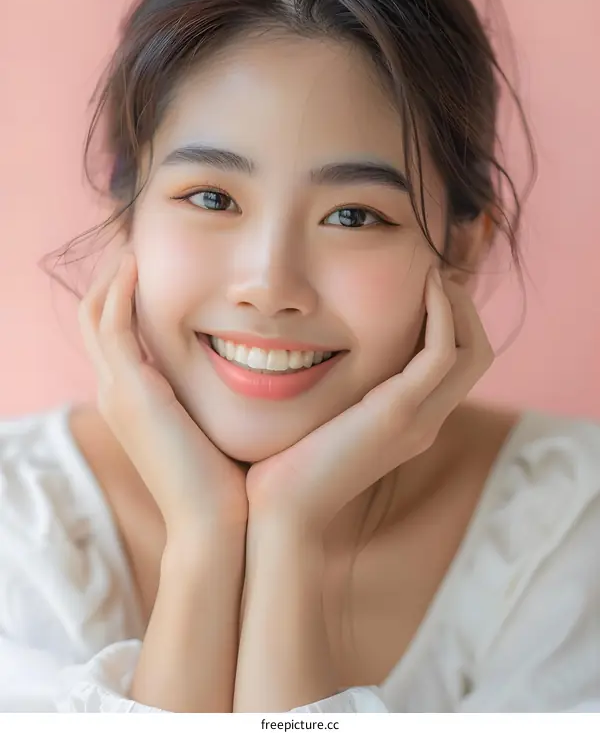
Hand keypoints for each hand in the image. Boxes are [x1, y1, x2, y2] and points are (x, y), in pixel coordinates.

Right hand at [78, 250, 247, 535]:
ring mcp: (118, 390)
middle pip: (97, 315)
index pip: (116, 332)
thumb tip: (249, 372)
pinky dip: (121, 291)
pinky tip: (140, 264)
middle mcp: (117, 391)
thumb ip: (214, 396)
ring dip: (114, 275)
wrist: (217, 525)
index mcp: (134, 398)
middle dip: (114, 277)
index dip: (126, 295)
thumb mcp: (213, 426)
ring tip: (137, 244)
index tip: (153, 264)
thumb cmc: (227, 481)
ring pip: (97, 313)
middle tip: (138, 244)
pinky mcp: (130, 390)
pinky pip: (113, 324)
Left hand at [245, 267, 493, 534]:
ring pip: (471, 351)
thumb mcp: (323, 420)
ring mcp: (418, 420)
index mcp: (411, 422)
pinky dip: (441, 315)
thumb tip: (319, 354)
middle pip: (476, 355)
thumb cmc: (287, 467)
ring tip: (433, 273)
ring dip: (457, 305)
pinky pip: (441, 353)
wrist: (280, 512)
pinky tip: (422, 287)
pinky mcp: (400, 413)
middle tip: (436, 273)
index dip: (452, 321)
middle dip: (464, 308)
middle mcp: (425, 421)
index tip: (426, 286)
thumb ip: (340, 391)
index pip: (456, 365)